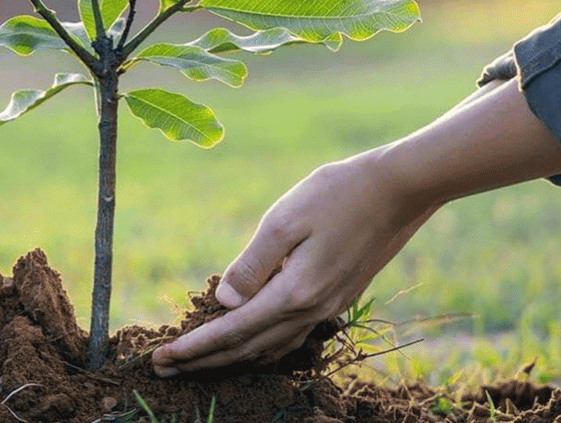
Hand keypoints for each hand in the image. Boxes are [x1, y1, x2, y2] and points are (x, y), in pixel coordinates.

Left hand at [151, 149, 435, 375]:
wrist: (398, 190)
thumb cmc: (337, 194)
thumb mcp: (284, 219)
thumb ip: (251, 264)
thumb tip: (223, 302)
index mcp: (294, 293)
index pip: (232, 331)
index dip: (194, 348)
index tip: (161, 358)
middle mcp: (312, 311)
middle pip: (247, 349)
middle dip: (202, 362)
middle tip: (163, 369)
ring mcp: (327, 309)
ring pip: (270, 349)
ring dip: (230, 359)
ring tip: (197, 362)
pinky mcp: (337, 299)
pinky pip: (290, 338)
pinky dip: (261, 347)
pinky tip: (248, 342)